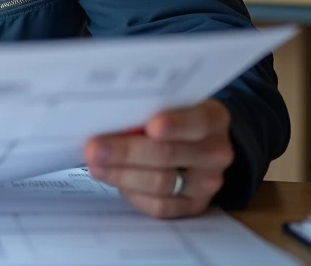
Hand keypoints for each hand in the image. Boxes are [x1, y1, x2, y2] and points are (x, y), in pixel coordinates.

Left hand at [83, 99, 232, 218]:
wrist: (197, 144)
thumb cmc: (172, 116)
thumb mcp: (168, 104)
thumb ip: (148, 108)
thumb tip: (107, 116)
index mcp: (213, 119)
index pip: (196, 122)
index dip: (175, 125)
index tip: (151, 126)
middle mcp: (215, 152)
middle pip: (168, 154)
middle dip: (126, 152)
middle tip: (95, 148)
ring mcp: (207, 183)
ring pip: (161, 182)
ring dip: (121, 174)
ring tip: (95, 165)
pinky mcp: (193, 205)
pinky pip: (160, 205)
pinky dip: (132, 193)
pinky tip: (113, 180)